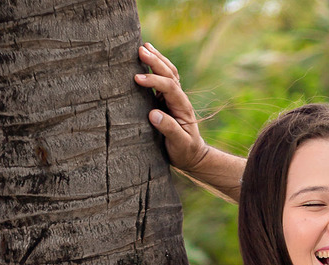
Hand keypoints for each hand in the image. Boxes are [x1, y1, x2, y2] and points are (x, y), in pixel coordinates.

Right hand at [135, 43, 211, 172]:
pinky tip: (149, 57)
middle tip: (140, 50)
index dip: (154, 80)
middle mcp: (180, 99)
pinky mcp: (167, 100)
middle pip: (170, 74)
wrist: (192, 155)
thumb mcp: (179, 144)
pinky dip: (157, 66)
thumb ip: (169, 130)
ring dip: (157, 59)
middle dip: (155, 61)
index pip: (169, 87)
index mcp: (182, 107)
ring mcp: (174, 98)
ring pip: (169, 73)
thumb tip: (153, 114)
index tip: (137, 79)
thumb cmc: (185, 151)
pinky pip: (164, 78)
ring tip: (144, 46)